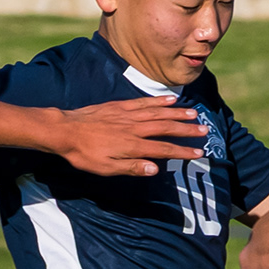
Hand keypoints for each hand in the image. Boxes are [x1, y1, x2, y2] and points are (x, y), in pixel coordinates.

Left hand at [51, 97, 206, 176]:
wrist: (65, 130)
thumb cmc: (84, 154)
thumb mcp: (105, 168)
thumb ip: (131, 167)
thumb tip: (155, 169)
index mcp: (132, 145)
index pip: (163, 149)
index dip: (182, 151)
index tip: (198, 153)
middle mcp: (134, 128)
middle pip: (166, 128)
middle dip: (187, 130)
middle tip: (204, 131)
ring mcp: (127, 115)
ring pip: (158, 113)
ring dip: (177, 113)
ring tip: (194, 114)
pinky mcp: (120, 106)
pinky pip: (144, 102)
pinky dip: (159, 101)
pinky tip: (170, 100)